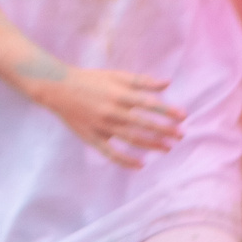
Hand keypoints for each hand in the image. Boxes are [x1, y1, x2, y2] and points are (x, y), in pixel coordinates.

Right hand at [26, 65, 183, 167]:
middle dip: (165, 130)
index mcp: (118, 94)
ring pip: (131, 139)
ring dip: (152, 144)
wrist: (57, 88)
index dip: (167, 110)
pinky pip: (110, 153)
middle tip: (181, 135)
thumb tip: (168, 83)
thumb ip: (142, 81)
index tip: (183, 116)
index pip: (149, 103)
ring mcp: (101, 126)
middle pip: (143, 124)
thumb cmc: (90, 80)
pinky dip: (126, 161)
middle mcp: (112, 111)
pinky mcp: (92, 137)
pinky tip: (141, 165)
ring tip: (168, 148)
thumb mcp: (115, 76)